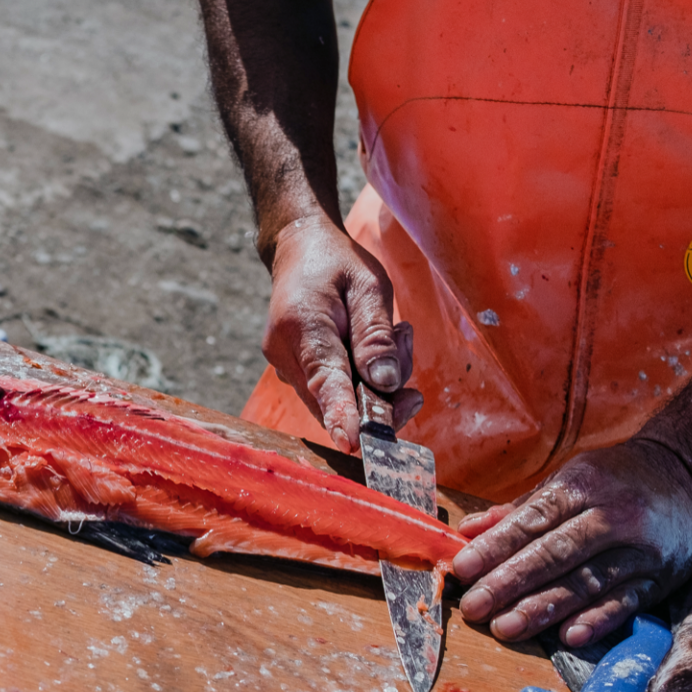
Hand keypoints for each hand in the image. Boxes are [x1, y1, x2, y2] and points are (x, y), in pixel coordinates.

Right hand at [262, 216, 419, 452]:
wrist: (298, 248)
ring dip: (374, 381)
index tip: (355, 442)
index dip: (342, 414)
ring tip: (393, 333)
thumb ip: (375, 336)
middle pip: (335, 400)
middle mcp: (285, 354)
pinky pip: (332, 391)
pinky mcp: (293, 371)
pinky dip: (360, 379)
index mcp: (303, 325)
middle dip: (381, 392)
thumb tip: (386, 384)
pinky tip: (373, 346)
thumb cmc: (337, 262)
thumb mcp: (368, 285)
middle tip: (406, 344)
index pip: (326, 380)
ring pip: (337, 399)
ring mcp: (284, 366)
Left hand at [452, 439, 691, 645]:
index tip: (462, 569)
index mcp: (583, 486)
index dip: (496, 546)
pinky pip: (627, 602)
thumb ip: (519, 511)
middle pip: (556, 553)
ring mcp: (640, 550)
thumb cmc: (614, 480)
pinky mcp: (661, 578)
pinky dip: (598, 620)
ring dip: (544, 608)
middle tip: (475, 608)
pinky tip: (569, 636)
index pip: (533, 520)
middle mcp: (614, 516)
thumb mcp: (568, 480)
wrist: (689, 477)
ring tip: (506, 627)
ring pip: (587, 582)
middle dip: (511, 582)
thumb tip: (467, 532)